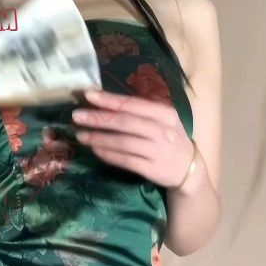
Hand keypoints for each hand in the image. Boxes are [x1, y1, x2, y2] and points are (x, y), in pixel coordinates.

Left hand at [67, 87, 194, 189]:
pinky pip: (125, 160)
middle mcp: (161, 130)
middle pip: (125, 122)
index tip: (88, 95)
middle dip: (98, 118)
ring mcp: (157, 150)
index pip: (132, 104)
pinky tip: (95, 150)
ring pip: (122, 142)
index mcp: (164, 113)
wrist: (188, 170)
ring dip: (99, 138)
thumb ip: (142, 113)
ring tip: (81, 136)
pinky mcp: (151, 169)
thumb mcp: (163, 120)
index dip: (109, 99)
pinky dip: (109, 155)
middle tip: (77, 116)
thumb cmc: (170, 140)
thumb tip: (108, 104)